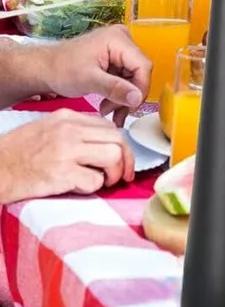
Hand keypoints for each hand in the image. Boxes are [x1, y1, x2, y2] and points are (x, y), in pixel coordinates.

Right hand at [0, 109, 133, 202]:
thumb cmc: (16, 153)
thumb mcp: (46, 129)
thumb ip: (74, 131)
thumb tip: (100, 143)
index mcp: (68, 118)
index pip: (108, 126)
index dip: (120, 144)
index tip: (121, 157)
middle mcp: (70, 131)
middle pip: (116, 139)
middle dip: (125, 159)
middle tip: (121, 174)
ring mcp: (66, 152)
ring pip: (112, 156)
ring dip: (114, 173)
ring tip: (106, 182)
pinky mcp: (60, 175)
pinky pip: (94, 180)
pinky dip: (94, 187)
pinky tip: (82, 188)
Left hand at [42, 26, 148, 121]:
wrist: (44, 69)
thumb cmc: (61, 71)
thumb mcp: (89, 81)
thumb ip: (115, 88)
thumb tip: (137, 98)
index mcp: (119, 39)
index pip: (142, 65)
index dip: (140, 88)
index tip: (130, 108)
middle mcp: (123, 39)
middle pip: (138, 71)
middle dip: (128, 95)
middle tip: (115, 114)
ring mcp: (119, 47)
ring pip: (133, 76)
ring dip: (122, 96)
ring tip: (106, 110)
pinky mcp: (115, 56)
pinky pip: (125, 76)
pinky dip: (117, 92)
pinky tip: (107, 102)